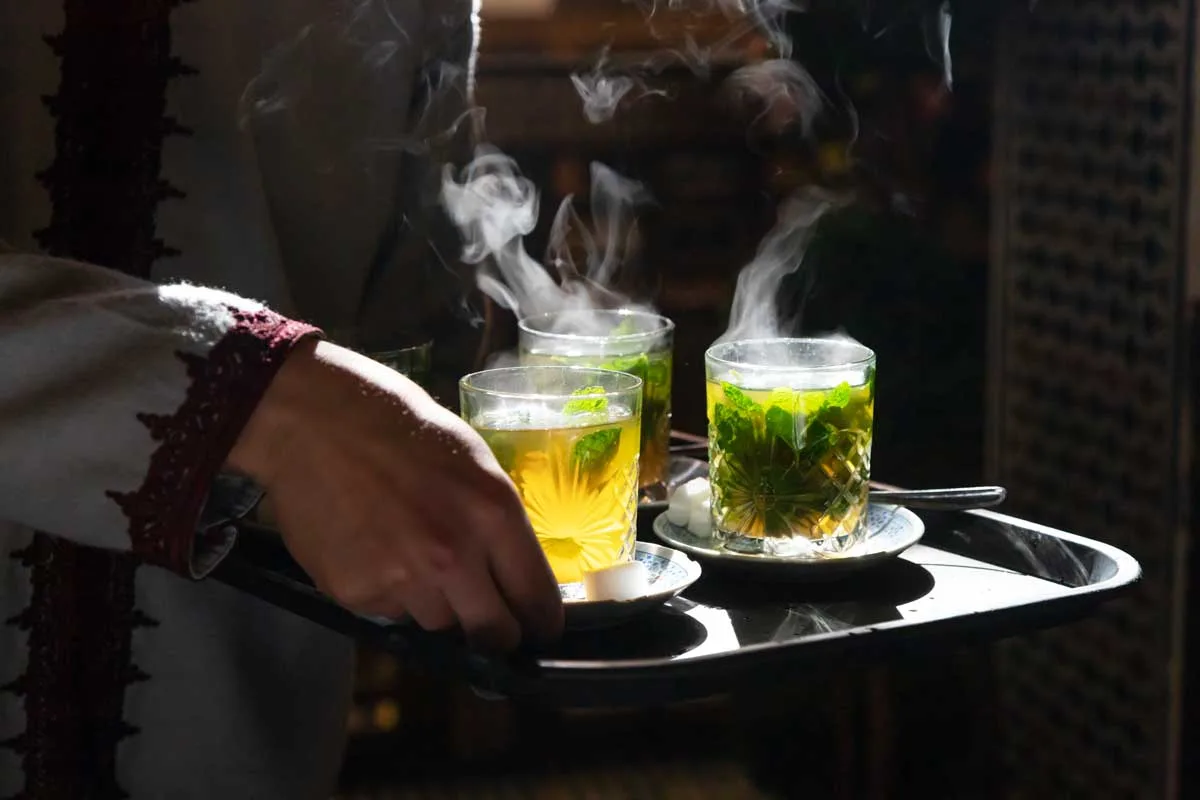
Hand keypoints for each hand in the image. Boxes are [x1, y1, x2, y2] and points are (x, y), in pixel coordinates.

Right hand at [228, 338, 562, 650]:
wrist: (313, 421)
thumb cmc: (401, 427)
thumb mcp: (474, 463)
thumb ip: (497, 525)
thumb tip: (512, 576)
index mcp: (494, 516)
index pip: (537, 603)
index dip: (540, 622)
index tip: (536, 626)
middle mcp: (453, 558)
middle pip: (493, 635)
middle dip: (495, 632)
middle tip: (486, 618)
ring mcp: (402, 581)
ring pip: (439, 624)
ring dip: (436, 604)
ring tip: (412, 555)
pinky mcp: (357, 594)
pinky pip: (390, 613)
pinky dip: (390, 594)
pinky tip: (375, 551)